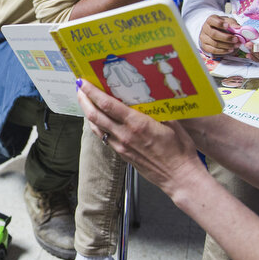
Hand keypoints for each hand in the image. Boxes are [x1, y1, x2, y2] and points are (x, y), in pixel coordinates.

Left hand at [76, 79, 206, 193]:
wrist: (179, 177)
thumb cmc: (179, 152)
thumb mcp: (173, 123)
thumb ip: (158, 109)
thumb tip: (151, 96)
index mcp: (137, 124)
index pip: (107, 104)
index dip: (92, 92)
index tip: (83, 82)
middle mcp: (125, 135)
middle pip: (95, 115)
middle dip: (84, 100)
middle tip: (79, 89)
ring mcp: (121, 146)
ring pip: (96, 127)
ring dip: (88, 112)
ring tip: (85, 101)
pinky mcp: (122, 154)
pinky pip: (104, 137)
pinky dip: (97, 126)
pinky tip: (98, 120)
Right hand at [199, 15, 241, 55]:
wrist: (216, 31)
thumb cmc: (223, 25)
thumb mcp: (228, 21)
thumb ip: (232, 24)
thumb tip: (238, 28)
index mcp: (210, 20)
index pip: (212, 21)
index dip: (219, 24)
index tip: (227, 26)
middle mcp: (205, 29)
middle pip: (213, 34)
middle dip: (226, 38)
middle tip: (236, 39)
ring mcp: (204, 38)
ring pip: (214, 43)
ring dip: (227, 45)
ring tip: (235, 45)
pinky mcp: (205, 46)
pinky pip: (213, 50)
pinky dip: (223, 51)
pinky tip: (230, 50)